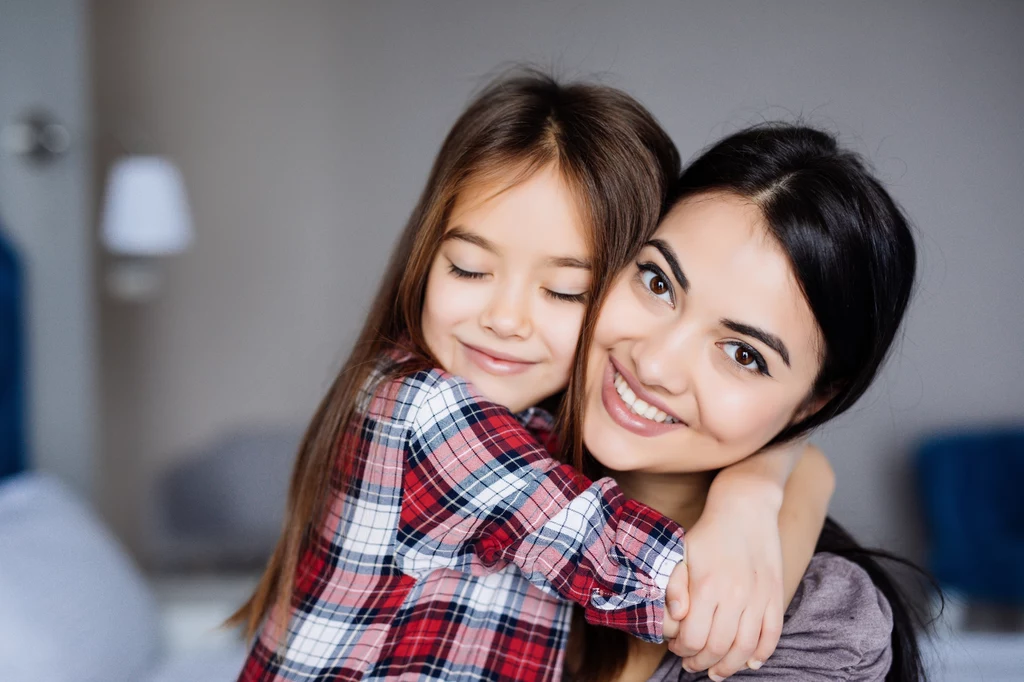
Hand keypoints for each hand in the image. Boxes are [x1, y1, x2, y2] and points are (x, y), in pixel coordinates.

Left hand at [665, 489, 783, 679]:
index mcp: (707, 586)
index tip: (676, 648)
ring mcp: (759, 597)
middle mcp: (735, 595)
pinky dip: (762, 654)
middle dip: (702, 663)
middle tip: (692, 665)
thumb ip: (674, 586)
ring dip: (730, 667)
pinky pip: (772, 635)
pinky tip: (749, 662)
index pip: (694, 638)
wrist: (745, 509)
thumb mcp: (681, 553)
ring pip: (746, 648)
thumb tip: (677, 618)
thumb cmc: (708, 533)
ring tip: (716, 671)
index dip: (683, 650)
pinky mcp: (776, 595)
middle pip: (719, 648)